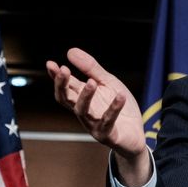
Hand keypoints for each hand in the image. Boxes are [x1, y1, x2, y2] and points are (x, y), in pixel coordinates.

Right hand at [46, 47, 148, 185]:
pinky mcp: (107, 134)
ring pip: (83, 111)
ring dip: (86, 96)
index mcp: (83, 98)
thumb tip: (70, 51)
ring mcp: (94, 124)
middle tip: (63, 70)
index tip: (51, 64)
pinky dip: (114, 108)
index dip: (57, 77)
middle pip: (67, 99)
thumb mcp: (108, 83)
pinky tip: (120, 96)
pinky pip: (109, 121)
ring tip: (92, 82)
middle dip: (63, 85)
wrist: (136, 134)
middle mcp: (84, 112)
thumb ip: (91, 69)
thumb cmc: (119, 108)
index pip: (65, 87)